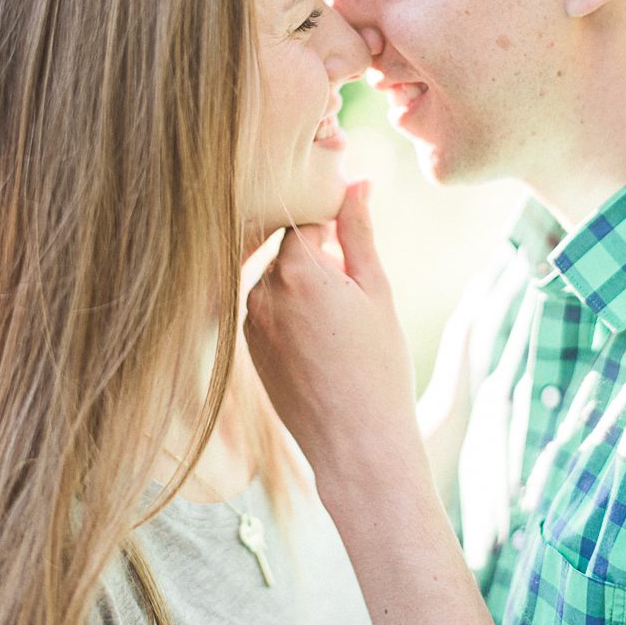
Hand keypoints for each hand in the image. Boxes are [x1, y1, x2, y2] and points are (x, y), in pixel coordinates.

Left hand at [245, 180, 417, 487]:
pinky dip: (292, 315)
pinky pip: (269, 311)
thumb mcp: (376, 290)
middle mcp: (262, 291)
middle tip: (352, 299)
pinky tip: (320, 347)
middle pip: (289, 250)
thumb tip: (357, 181)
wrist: (356, 443)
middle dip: (319, 260)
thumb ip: (359, 230)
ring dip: (304, 288)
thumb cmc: (378, 365)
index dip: (334, 230)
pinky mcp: (248, 347)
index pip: (306, 220)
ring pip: (279, 281)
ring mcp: (250, 321)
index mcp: (297, 269)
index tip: (352, 252)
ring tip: (338, 329)